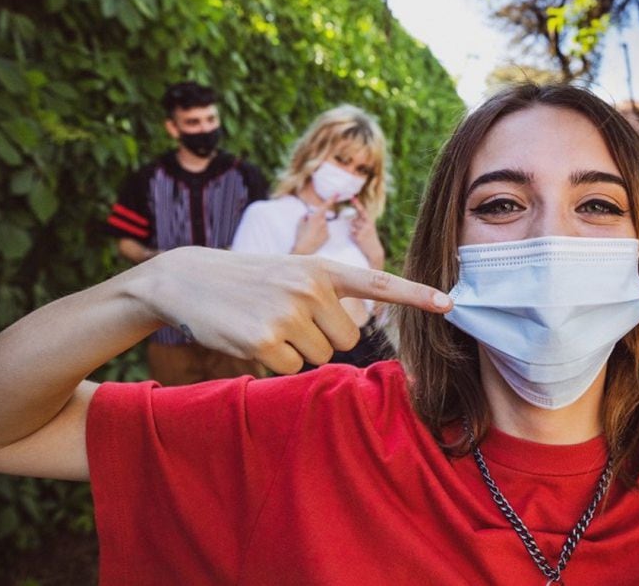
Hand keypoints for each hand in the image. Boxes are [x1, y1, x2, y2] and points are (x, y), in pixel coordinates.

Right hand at [139, 247, 451, 373]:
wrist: (188, 279)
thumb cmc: (249, 281)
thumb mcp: (291, 273)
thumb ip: (326, 295)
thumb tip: (353, 338)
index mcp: (322, 267)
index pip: (379, 282)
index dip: (417, 295)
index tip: (451, 304)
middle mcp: (311, 286)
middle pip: (348, 338)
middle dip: (324, 339)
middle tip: (289, 320)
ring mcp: (289, 313)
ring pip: (321, 357)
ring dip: (298, 351)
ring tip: (267, 325)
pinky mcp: (266, 339)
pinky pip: (292, 370)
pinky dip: (275, 364)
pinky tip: (253, 339)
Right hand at [292, 194, 338, 254]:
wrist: (304, 249)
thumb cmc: (300, 235)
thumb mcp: (300, 223)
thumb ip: (305, 216)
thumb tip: (308, 215)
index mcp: (316, 217)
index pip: (325, 206)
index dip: (332, 199)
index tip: (337, 193)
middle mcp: (323, 222)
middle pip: (321, 217)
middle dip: (316, 220)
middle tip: (309, 228)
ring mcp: (326, 230)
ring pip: (323, 225)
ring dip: (318, 227)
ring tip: (311, 234)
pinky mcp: (328, 236)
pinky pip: (324, 232)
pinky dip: (320, 233)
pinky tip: (315, 238)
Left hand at [350, 197, 384, 268]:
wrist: (375, 251)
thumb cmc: (371, 239)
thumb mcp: (370, 228)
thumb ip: (362, 223)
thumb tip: (351, 221)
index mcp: (370, 221)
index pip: (362, 210)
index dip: (357, 204)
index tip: (352, 197)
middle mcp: (367, 224)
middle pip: (353, 221)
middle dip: (354, 226)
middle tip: (362, 233)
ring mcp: (363, 231)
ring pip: (351, 227)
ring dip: (354, 232)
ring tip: (361, 238)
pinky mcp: (359, 237)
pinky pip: (351, 234)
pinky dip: (353, 238)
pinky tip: (360, 241)